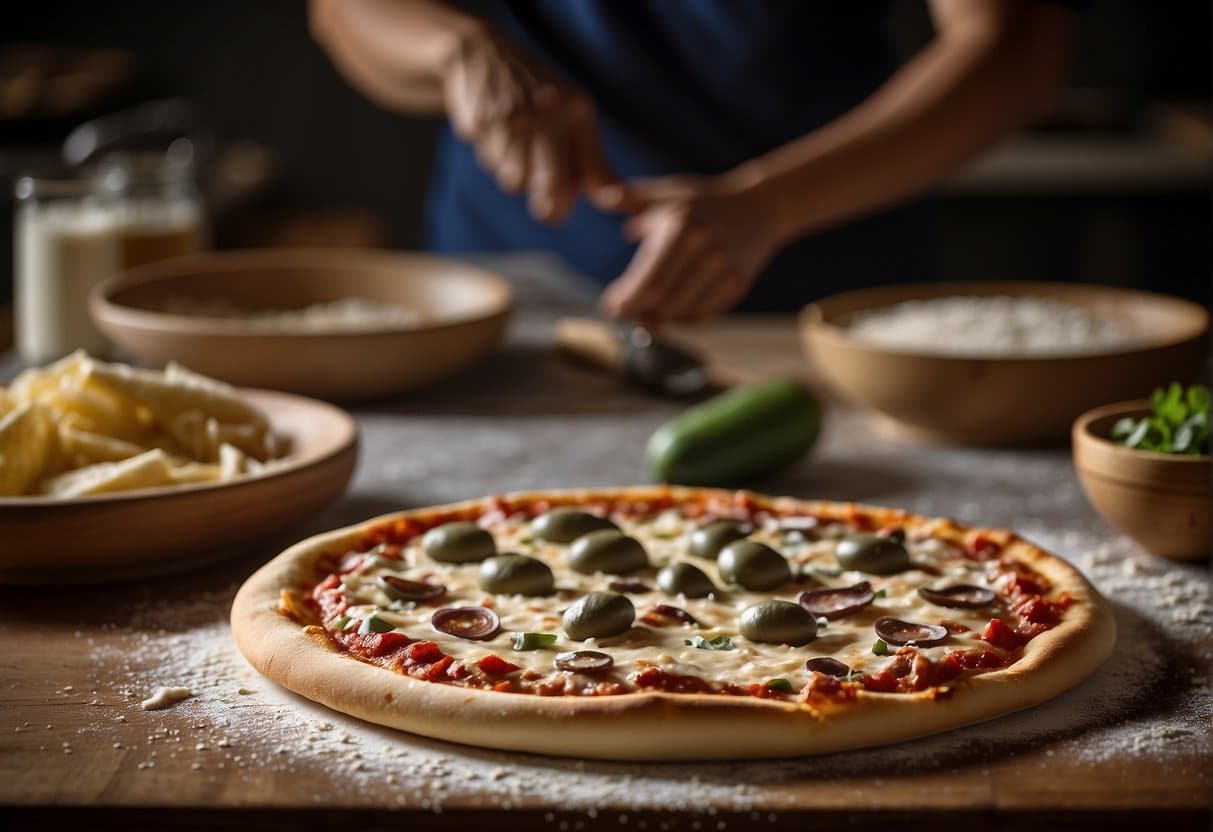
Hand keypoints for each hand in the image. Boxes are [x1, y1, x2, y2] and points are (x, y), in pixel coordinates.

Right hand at [442, 26, 615, 222]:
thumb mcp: (574, 112)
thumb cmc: (539, 94)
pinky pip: (492, 164)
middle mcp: (549, 115)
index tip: (601, 204)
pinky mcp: (482, 125)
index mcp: (578, 112)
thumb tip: (612, 200)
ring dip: (518, 176)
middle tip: (550, 205)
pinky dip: (495, 159)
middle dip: (552, 209)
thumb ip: (591, 157)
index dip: (602, 198)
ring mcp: (514, 120)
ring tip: (518, 148)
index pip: (594, 173)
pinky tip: (498, 136)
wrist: (482, 53)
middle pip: (553, 194)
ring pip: (517, 183)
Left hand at [598, 175, 778, 325]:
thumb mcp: (668, 192)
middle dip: (639, 312)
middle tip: (624, 312)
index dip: (628, 301)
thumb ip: (632, 196)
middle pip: (665, 303)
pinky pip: (703, 316)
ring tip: (644, 312)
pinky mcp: (738, 286)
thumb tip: (601, 196)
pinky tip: (671, 309)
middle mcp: (706, 251)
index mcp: (683, 228)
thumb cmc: (703, 202)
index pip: (650, 281)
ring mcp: (725, 271)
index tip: (611, 306)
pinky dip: (683, 318)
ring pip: (683, 314)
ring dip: (660, 318)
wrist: (760, 208)